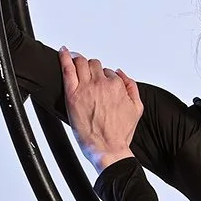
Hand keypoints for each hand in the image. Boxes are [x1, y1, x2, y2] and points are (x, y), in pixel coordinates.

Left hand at [60, 48, 141, 171]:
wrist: (108, 149)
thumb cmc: (120, 133)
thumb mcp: (137, 108)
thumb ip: (132, 87)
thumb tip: (121, 73)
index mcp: (117, 86)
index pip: (108, 72)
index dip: (103, 77)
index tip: (99, 82)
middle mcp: (102, 84)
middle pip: (94, 64)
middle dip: (91, 67)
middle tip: (86, 72)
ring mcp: (86, 88)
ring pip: (81, 63)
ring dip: (79, 59)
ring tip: (74, 59)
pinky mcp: (72, 94)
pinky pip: (67, 69)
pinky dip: (64, 57)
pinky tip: (63, 51)